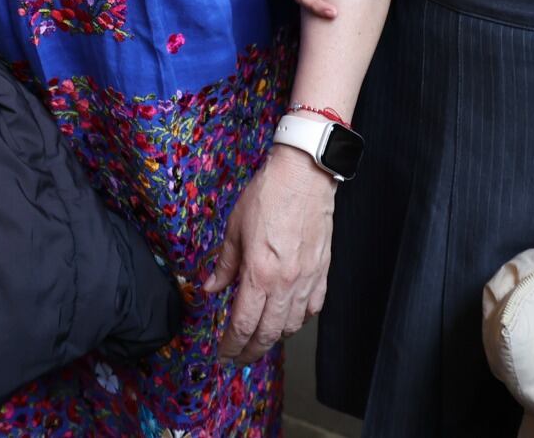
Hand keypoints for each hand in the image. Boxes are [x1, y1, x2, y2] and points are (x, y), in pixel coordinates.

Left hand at [203, 149, 338, 362]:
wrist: (304, 176)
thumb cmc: (268, 195)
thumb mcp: (235, 229)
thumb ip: (224, 265)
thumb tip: (210, 288)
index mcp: (260, 273)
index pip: (243, 324)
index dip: (231, 345)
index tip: (223, 355)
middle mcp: (285, 283)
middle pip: (268, 333)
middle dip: (250, 351)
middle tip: (238, 357)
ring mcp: (307, 279)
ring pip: (292, 325)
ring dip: (275, 337)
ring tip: (261, 338)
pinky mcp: (322, 271)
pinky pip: (313, 307)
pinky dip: (299, 319)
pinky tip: (289, 317)